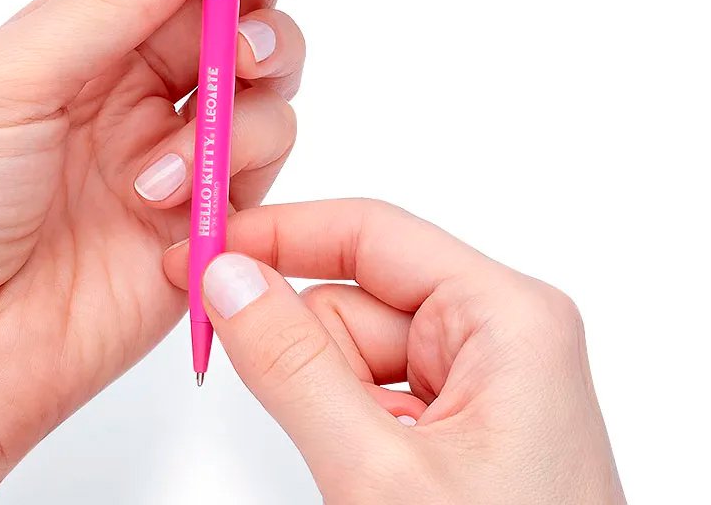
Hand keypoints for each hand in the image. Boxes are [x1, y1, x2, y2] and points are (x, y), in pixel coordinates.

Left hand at [0, 0, 303, 502]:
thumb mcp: (9, 78)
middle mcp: (138, 82)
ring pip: (267, 84)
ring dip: (241, 92)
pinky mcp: (210, 217)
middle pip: (237, 8)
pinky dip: (233, 167)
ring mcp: (179, 148)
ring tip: (168, 149)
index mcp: (84, 34)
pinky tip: (160, 201)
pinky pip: (265, 164)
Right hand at [164, 200, 624, 504]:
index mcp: (506, 316)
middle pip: (357, 296)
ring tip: (360, 476)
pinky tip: (367, 477)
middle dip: (304, 348)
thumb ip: (293, 366)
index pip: (370, 232)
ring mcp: (485, 382)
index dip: (279, 233)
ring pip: (356, 350)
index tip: (204, 247)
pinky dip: (347, 425)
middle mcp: (502, 334)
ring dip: (327, 401)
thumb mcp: (378, 474)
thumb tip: (228, 279)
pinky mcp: (467, 424)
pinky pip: (374, 393)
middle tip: (269, 393)